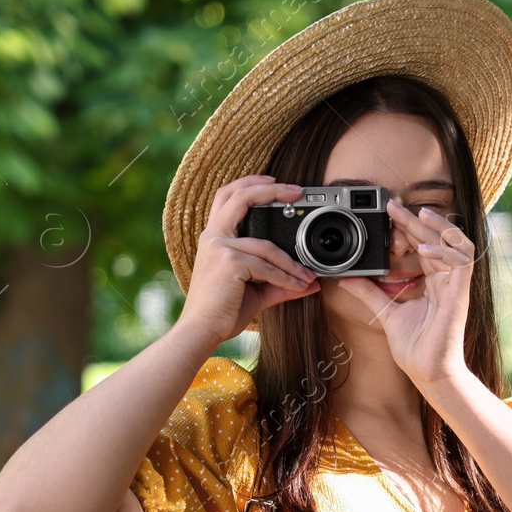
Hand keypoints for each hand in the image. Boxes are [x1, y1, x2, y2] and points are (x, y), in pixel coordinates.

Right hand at [177, 175, 320, 345]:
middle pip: (240, 196)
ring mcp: (220, 247)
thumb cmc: (221, 311)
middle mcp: (213, 236)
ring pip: (266, 245)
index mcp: (214, 237)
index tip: (275, 181)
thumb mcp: (255, 292)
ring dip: (292, 262)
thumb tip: (309, 283)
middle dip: (270, 189)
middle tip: (296, 190)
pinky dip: (285, 277)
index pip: (228, 197)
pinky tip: (297, 286)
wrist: (201, 331)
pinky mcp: (229, 262)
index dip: (250, 183)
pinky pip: (266, 266)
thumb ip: (280, 282)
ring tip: (307, 276)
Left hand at [336, 198, 474, 385]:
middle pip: (437, 239)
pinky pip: (461, 263)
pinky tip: (425, 248)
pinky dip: (445, 251)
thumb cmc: (415, 347)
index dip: (410, 227)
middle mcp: (447, 280)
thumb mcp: (386, 312)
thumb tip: (348, 278)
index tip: (389, 214)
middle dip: (416, 220)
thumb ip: (370, 292)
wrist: (428, 372)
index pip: (425, 245)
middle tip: (394, 206)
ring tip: (418, 214)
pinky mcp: (460, 295)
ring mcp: (455, 286)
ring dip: (438, 227)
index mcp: (434, 282)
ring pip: (455, 243)